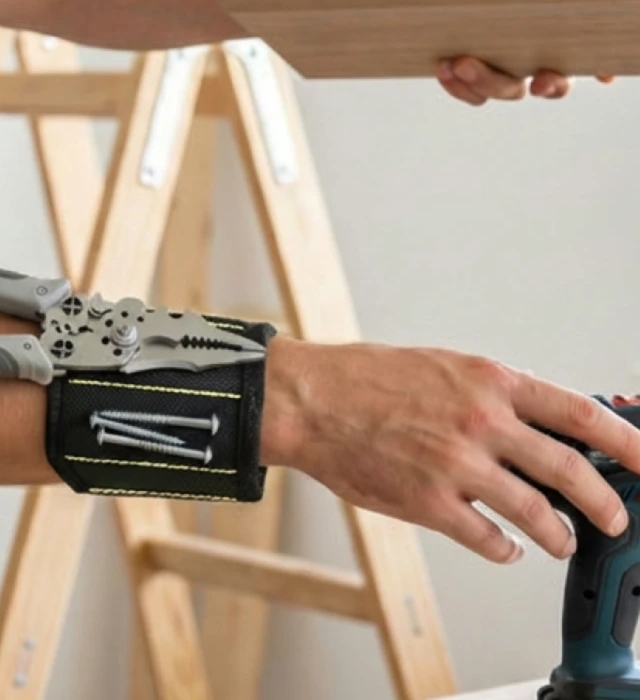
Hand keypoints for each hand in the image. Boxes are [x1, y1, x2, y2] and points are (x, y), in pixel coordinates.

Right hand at [260, 336, 639, 563]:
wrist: (310, 401)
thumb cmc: (365, 379)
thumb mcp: (443, 368)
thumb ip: (492, 395)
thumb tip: (536, 427)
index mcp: (489, 382)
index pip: (580, 413)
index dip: (627, 440)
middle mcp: (482, 422)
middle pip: (570, 469)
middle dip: (603, 502)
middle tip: (614, 518)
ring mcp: (456, 466)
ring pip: (535, 512)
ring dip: (559, 534)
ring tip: (563, 541)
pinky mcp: (428, 503)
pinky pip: (487, 538)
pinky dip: (505, 549)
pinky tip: (506, 548)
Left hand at [433, 0, 613, 104]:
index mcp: (547, 12)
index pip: (584, 44)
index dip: (599, 63)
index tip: (603, 74)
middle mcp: (531, 45)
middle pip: (553, 80)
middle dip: (549, 83)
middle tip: (537, 77)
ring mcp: (500, 62)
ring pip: (510, 90)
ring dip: (488, 83)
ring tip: (460, 63)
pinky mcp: (467, 73)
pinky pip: (471, 93)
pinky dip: (459, 87)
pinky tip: (442, 67)